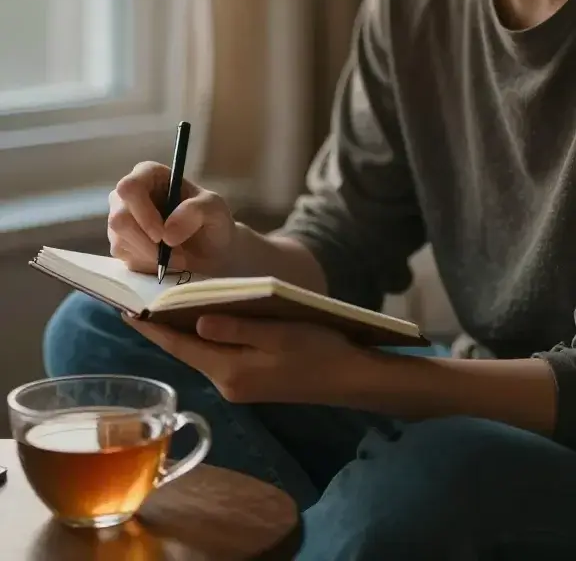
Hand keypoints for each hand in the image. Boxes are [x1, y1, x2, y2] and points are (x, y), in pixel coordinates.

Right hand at [108, 161, 236, 275]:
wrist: (212, 251)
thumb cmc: (212, 221)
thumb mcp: (215, 209)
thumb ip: (196, 211)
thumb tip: (167, 232)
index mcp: (149, 175)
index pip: (130, 188)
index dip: (143, 213)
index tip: (162, 234)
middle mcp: (129, 195)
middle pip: (118, 218)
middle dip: (146, 242)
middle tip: (174, 253)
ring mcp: (121, 219)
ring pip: (119, 241)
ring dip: (151, 255)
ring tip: (177, 256)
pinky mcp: (120, 244)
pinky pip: (124, 258)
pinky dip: (147, 264)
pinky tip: (166, 260)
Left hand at [124, 314, 367, 406]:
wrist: (349, 379)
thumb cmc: (318, 349)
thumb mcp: (277, 332)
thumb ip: (235, 327)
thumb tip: (195, 323)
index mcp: (231, 370)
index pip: (179, 346)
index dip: (151, 326)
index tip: (123, 307)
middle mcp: (228, 383)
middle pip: (185, 351)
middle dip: (162, 326)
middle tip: (138, 299)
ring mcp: (238, 386)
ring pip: (200, 354)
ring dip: (182, 332)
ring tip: (162, 304)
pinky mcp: (249, 383)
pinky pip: (217, 357)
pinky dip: (204, 339)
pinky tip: (200, 320)